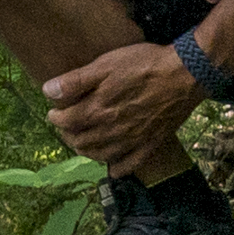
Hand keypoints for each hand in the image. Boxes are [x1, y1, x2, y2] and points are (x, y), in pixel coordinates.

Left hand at [41, 42, 202, 172]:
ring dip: (87, 152)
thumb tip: (47, 92)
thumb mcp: (106, 64)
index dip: (56, 118)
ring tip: (82, 144)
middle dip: (68, 136)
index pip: (66, 122)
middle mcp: (112, 130)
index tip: (53, 113)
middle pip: (81, 141)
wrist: (186, 74)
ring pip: (101, 155)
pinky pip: (131, 164)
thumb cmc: (145, 64)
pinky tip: (112, 170)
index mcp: (98, 110)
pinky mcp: (151, 143)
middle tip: (66, 128)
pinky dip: (118, 169)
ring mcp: (132, 140)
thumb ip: (75, 81)